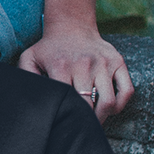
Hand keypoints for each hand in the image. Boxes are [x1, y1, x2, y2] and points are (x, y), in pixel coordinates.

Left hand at [18, 21, 132, 122]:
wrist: (71, 26)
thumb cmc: (48, 49)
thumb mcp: (29, 59)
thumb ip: (27, 78)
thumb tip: (29, 98)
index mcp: (61, 67)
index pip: (70, 102)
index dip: (70, 117)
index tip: (67, 124)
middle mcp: (84, 65)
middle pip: (90, 106)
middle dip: (86, 121)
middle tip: (81, 127)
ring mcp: (104, 63)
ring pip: (110, 102)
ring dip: (103, 117)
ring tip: (94, 120)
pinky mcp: (118, 62)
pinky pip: (127, 91)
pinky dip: (120, 105)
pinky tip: (109, 108)